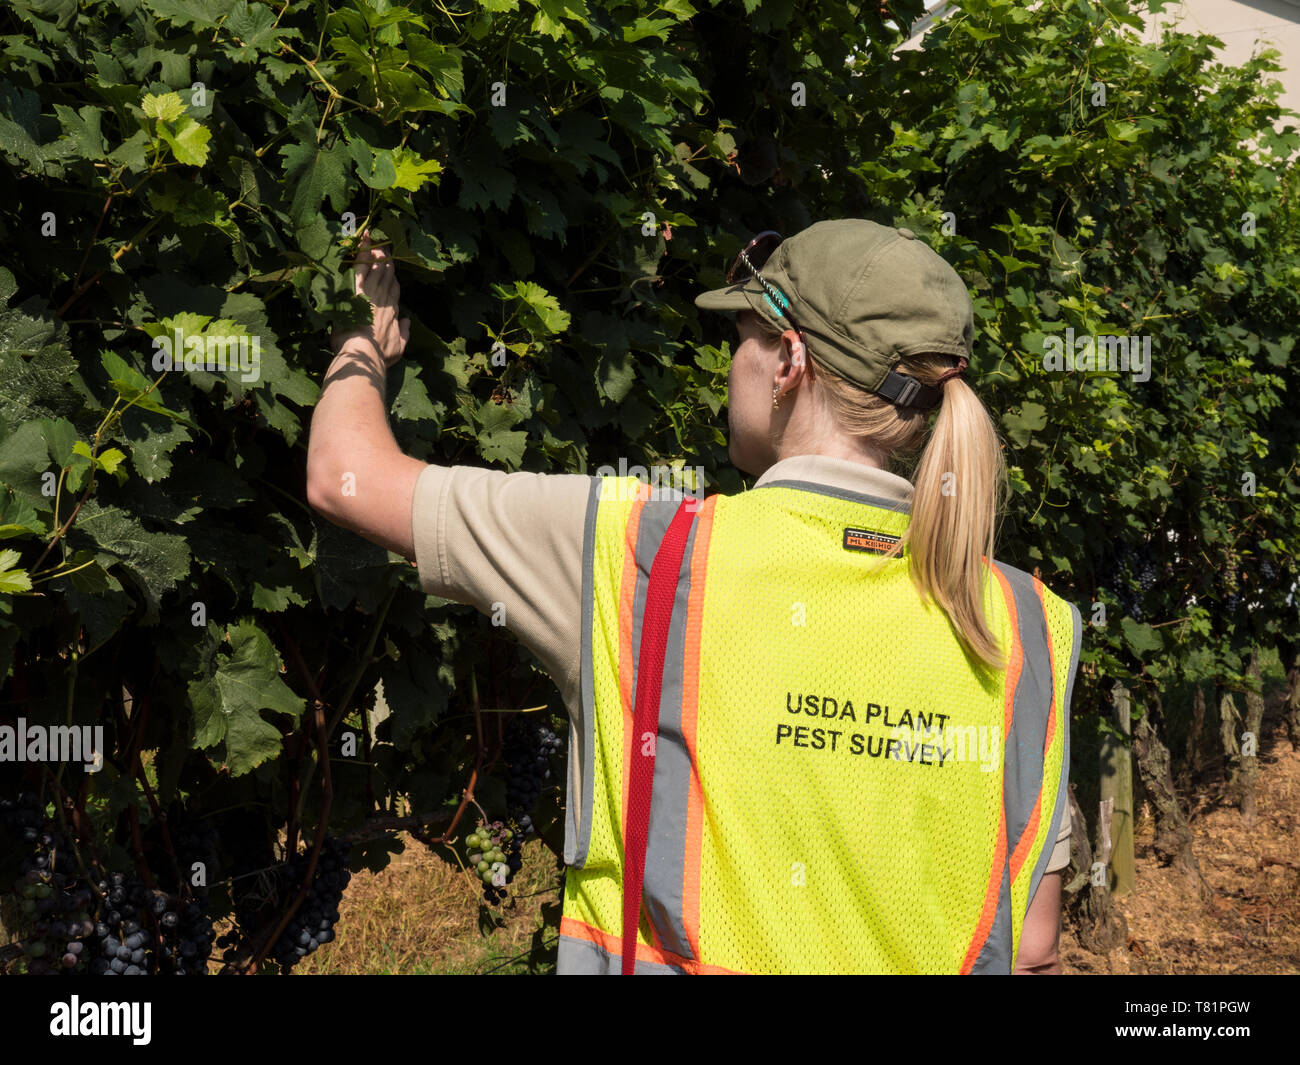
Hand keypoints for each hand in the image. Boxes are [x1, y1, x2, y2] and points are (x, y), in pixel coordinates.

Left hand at [331, 231, 410, 365]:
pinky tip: (365, 240)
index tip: (392, 270)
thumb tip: (407, 321)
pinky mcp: (358, 288)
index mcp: (393, 313)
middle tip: (387, 247)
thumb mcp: (398, 348)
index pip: (394, 291)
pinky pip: (361, 266)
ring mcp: (372, 292)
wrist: (366, 353)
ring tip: (378, 241)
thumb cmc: (380, 355)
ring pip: (376, 268)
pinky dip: (364, 252)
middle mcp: (384, 299)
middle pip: (387, 276)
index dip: (393, 279)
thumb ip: (404, 333)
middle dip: (387, 261)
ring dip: (377, 254)